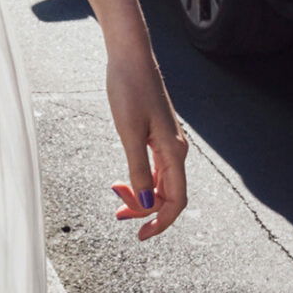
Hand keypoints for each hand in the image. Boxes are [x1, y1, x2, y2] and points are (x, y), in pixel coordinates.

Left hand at [105, 49, 189, 240]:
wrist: (130, 56)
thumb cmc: (129, 89)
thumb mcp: (129, 133)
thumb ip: (138, 170)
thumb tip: (144, 204)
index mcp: (173, 152)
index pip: (176, 201)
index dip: (161, 222)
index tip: (141, 236)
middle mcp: (176, 150)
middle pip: (167, 194)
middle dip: (145, 210)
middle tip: (117, 215)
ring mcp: (168, 142)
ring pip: (160, 182)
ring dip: (141, 195)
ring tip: (116, 196)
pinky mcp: (158, 134)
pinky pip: (155, 168)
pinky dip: (140, 179)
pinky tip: (124, 179)